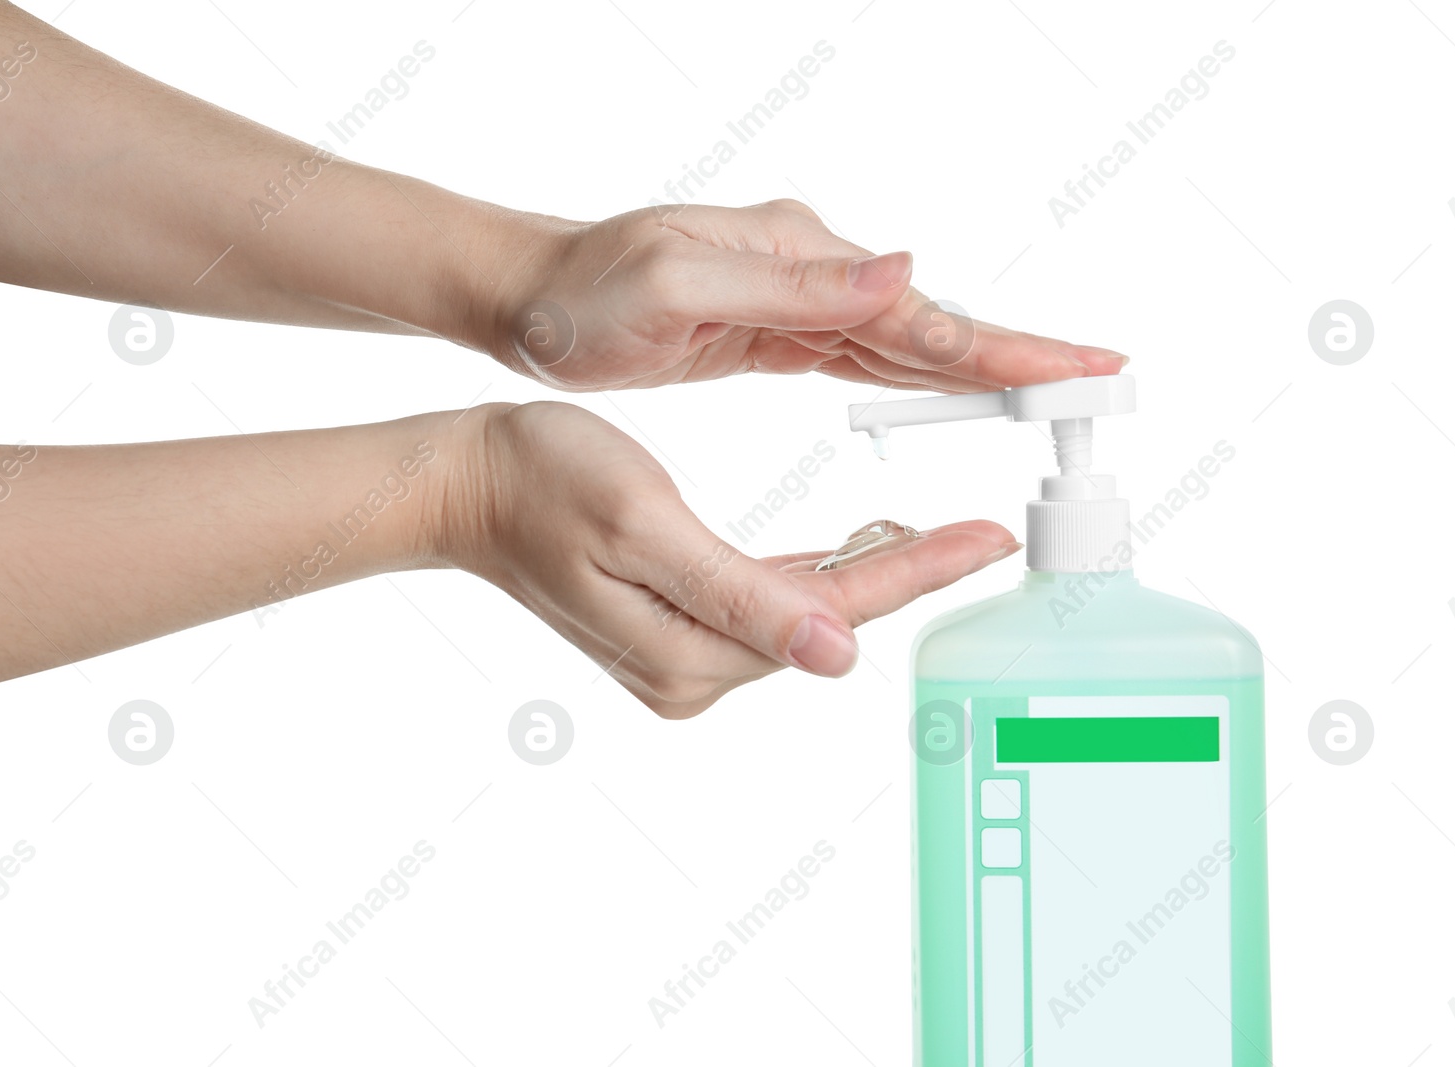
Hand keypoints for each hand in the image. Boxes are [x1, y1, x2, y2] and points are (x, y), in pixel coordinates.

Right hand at [437, 401, 1020, 716]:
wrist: (467, 484)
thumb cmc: (542, 480)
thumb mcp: (644, 524)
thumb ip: (741, 595)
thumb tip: (837, 656)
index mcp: (688, 655)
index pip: (832, 615)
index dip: (916, 573)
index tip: (986, 540)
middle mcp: (691, 674)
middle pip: (828, 622)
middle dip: (905, 575)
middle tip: (982, 532)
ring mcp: (683, 659)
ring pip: (804, 614)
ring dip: (868, 574)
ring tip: (937, 531)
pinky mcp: (676, 632)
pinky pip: (768, 604)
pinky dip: (817, 575)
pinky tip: (855, 545)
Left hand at [479, 199, 1127, 391]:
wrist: (524, 298)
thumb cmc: (582, 296)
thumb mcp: (675, 286)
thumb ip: (788, 286)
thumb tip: (901, 273)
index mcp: (795, 255)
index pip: (917, 312)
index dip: (999, 345)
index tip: (1073, 364)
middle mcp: (807, 269)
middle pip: (931, 320)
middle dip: (1016, 351)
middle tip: (1098, 376)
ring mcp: (794, 297)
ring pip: (905, 338)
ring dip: (977, 364)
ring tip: (1050, 384)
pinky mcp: (775, 329)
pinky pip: (864, 354)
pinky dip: (916, 371)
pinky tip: (948, 386)